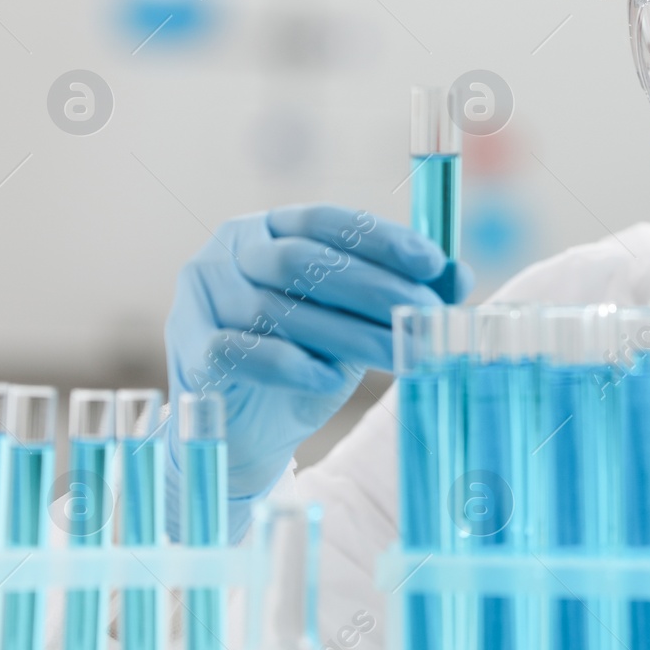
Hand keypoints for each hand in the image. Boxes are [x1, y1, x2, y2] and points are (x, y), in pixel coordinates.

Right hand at [164, 204, 470, 537]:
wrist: (252, 429)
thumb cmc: (308, 359)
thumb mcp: (360, 321)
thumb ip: (402, 292)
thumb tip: (460, 276)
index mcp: (269, 227)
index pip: (328, 219)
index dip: (383, 239)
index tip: (434, 264)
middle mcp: (229, 251)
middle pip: (305, 261)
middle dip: (375, 289)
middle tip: (425, 317)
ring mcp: (201, 297)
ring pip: (279, 309)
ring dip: (348, 335)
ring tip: (399, 356)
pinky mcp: (190, 349)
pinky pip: (242, 351)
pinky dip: (292, 365)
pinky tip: (330, 380)